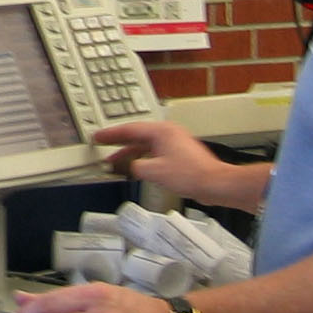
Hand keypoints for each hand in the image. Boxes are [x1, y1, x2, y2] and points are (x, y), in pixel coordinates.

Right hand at [96, 120, 227, 194]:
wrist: (215, 183)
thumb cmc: (192, 174)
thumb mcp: (154, 171)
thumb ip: (135, 167)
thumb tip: (128, 167)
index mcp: (161, 131)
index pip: (129, 129)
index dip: (111, 134)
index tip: (98, 137)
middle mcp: (168, 133)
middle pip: (137, 136)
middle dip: (118, 144)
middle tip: (102, 146)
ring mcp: (175, 143)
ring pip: (145, 145)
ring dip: (130, 154)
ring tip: (115, 162)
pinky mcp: (179, 154)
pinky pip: (154, 152)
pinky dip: (142, 159)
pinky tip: (137, 168)